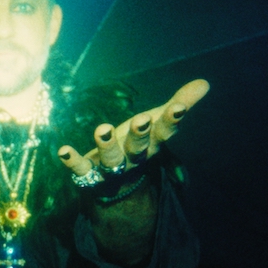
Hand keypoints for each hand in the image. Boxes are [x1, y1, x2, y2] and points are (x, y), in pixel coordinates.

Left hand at [58, 79, 208, 178]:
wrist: (117, 184)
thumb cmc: (139, 144)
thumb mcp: (157, 123)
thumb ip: (179, 105)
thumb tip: (205, 83)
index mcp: (151, 144)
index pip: (164, 132)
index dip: (171, 120)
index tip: (178, 106)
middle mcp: (134, 157)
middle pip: (139, 147)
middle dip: (140, 134)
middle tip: (141, 119)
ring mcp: (112, 168)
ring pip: (111, 159)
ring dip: (107, 145)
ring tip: (101, 129)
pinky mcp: (90, 175)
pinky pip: (81, 170)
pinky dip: (73, 161)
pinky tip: (63, 151)